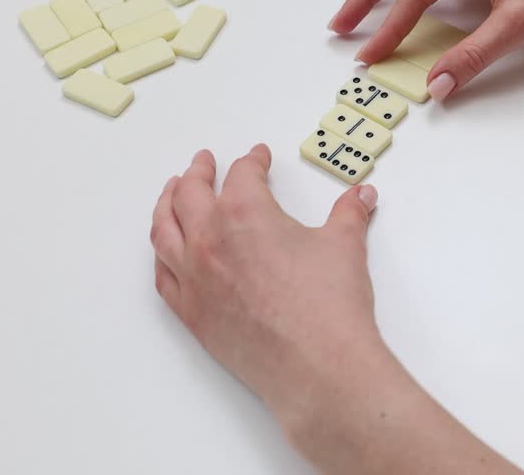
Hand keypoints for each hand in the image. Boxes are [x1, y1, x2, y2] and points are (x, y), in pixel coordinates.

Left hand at [150, 147, 520, 472]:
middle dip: (197, 172)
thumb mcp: (344, 245)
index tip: (257, 157)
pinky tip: (167, 251)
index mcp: (243, 212)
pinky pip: (163, 276)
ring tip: (170, 193)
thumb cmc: (328, 304)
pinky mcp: (190, 313)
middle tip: (203, 162)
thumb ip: (349, 213)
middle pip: (189, 193)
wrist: (316, 365)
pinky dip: (162, 256)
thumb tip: (361, 196)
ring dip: (165, 205)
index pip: (242, 174)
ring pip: (163, 230)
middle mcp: (208, 239)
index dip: (252, 161)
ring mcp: (193, 278)